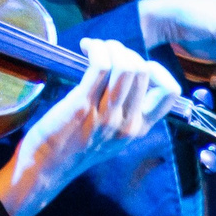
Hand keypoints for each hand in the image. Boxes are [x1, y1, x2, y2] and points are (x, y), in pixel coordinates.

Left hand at [0, 38, 180, 215]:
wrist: (46, 168)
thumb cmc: (74, 148)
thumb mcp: (112, 137)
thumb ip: (125, 113)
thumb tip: (128, 75)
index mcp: (138, 129)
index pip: (169, 92)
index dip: (157, 69)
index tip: (134, 64)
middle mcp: (127, 123)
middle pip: (142, 70)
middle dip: (124, 51)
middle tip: (105, 52)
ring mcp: (105, 115)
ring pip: (125, 66)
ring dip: (110, 47)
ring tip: (96, 48)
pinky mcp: (82, 105)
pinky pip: (100, 66)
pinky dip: (96, 49)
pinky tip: (86, 48)